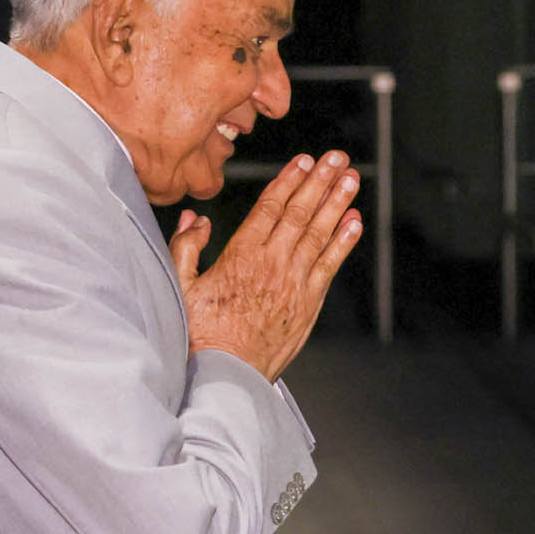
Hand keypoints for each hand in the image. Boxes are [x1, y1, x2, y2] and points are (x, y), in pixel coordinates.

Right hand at [177, 152, 362, 381]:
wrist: (226, 375)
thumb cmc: (200, 335)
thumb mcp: (181, 286)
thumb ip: (186, 248)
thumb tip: (195, 219)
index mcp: (240, 255)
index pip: (270, 207)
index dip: (289, 181)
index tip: (304, 161)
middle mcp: (272, 264)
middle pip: (301, 213)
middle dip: (320, 182)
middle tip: (337, 158)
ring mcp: (294, 283)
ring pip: (320, 234)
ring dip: (337, 204)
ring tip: (351, 180)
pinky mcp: (308, 304)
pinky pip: (330, 265)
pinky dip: (344, 242)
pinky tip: (354, 222)